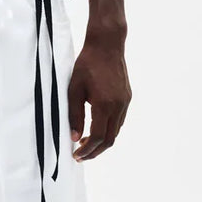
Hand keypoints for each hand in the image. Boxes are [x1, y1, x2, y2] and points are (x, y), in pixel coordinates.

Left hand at [68, 39, 130, 159]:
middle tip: (81, 156)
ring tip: (86, 144)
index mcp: (104, 104)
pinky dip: (108, 130)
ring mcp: (125, 102)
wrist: (107, 45)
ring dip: (102, 142)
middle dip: (95, 151)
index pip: (97, 137)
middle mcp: (118, 106)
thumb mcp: (74, 89)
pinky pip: (119, 121)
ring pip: (116, 131)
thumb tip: (74, 137)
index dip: (87, 150)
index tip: (76, 155)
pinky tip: (97, 128)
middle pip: (109, 139)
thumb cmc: (87, 64)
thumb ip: (74, 115)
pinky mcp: (127, 97)